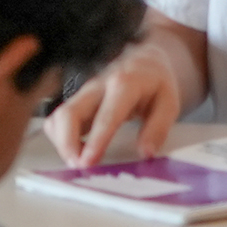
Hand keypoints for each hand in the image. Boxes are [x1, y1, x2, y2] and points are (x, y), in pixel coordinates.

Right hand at [46, 44, 188, 165]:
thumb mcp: (169, 102)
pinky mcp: (76, 102)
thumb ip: (158, 128)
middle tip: (78, 166)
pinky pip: (58, 120)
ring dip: (62, 142)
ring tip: (78, 161)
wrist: (144, 61)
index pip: (106, 115)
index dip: (95, 140)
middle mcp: (98, 86)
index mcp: (124, 84)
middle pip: (69, 113)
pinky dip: (60, 138)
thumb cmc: (155, 83)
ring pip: (58, 117)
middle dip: (67, 143)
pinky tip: (76, 150)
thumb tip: (146, 152)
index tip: (88, 161)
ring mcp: (83, 93)